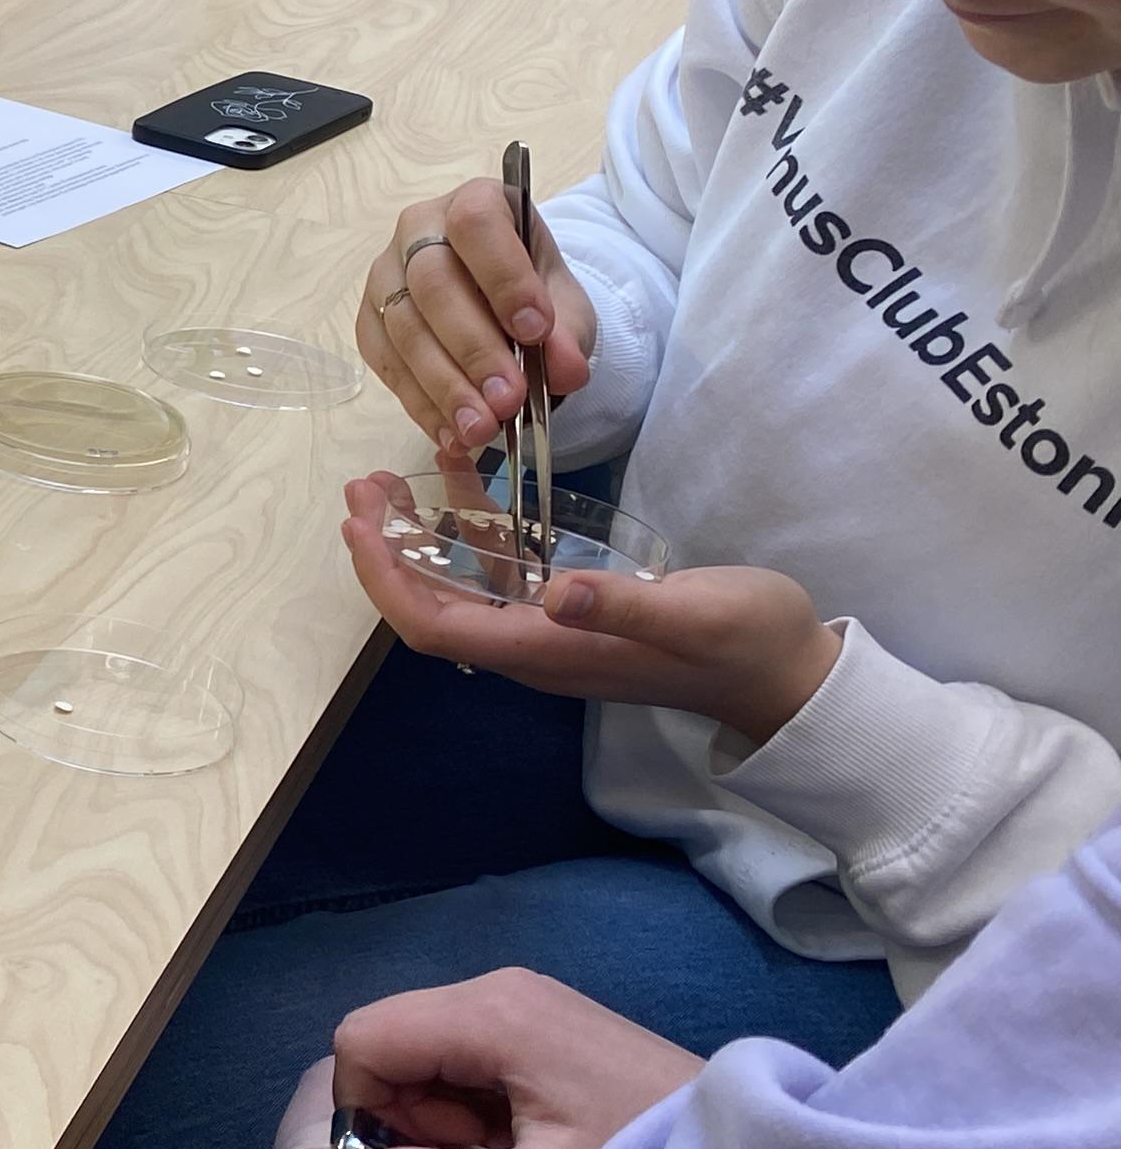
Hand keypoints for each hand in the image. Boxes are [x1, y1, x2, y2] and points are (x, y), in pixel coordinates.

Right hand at [326, 967, 704, 1148]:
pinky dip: (471, 1097)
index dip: (366, 1107)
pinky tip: (524, 1133)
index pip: (364, 1038)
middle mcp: (497, 987)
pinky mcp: (541, 1015)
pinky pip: (463, 1047)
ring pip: (423, 1044)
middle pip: (391, 1036)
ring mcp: (522, 996)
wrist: (746, 1143)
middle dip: (408, 1108)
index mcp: (490, 1014)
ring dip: (441, 1107)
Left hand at [340, 472, 843, 742]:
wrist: (789, 670)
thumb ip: (622, 604)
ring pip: (462, 583)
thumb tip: (552, 592)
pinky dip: (475, 526)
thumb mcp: (694, 614)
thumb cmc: (747, 642)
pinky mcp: (573, 607)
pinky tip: (467, 478)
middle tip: (362, 487)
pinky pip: (505, 567)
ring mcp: (551, 626)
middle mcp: (534, 644)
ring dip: (420, 536)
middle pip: (431, 606)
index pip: (435, 627)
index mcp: (547, 652)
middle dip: (386, 551)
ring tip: (389, 479)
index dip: (387, 582)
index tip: (359, 527)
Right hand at [360, 174, 600, 460]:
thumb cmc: (532, 296)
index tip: (535, 331)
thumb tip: (565, 372)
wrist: (504, 308)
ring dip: (444, 384)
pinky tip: (450, 433)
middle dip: (472, 348)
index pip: (476, 226)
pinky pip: (384, 363)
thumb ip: (567, 334)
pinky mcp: (368, 321)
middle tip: (508, 400)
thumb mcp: (566, 308)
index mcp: (475, 204)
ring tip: (480, 429)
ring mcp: (385, 275)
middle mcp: (418, 230)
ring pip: (403, 327)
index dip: (503, 278)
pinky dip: (419, 403)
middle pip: (432, 283)